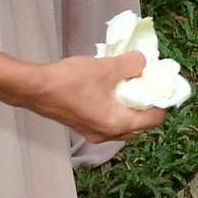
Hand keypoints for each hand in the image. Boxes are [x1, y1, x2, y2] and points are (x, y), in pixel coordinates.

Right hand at [28, 52, 166, 144]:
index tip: (160, 83)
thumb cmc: (71, 80)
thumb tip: (144, 63)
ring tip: (128, 83)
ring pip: (124, 123)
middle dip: (147, 104)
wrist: (34, 88)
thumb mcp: (107, 67)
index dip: (162, 101)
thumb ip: (132, 64)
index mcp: (117, 124)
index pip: (155, 120)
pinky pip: (109, 120)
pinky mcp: (83, 126)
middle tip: (146, 83)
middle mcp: (107, 135)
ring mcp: (93, 133)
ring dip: (130, 105)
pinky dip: (116, 107)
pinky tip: (110, 87)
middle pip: (140, 125)